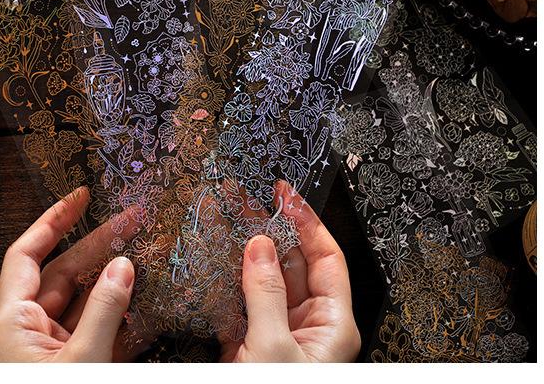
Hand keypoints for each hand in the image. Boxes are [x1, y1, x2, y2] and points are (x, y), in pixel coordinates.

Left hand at [0, 186, 148, 361]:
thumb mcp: (83, 359)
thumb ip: (103, 311)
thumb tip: (122, 269)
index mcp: (13, 323)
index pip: (25, 255)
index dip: (52, 222)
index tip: (79, 198)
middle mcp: (28, 332)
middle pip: (64, 274)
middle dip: (99, 246)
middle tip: (130, 223)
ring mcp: (51, 349)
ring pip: (85, 302)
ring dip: (116, 282)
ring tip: (145, 258)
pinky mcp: (73, 364)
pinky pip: (97, 331)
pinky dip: (122, 320)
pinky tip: (146, 307)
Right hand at [220, 180, 360, 362]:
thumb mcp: (275, 347)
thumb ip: (267, 295)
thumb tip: (260, 248)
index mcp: (331, 326)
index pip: (327, 259)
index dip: (308, 224)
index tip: (287, 195)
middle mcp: (306, 327)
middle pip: (291, 264)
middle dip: (269, 230)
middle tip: (247, 200)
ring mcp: (275, 335)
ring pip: (261, 281)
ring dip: (242, 253)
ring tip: (226, 220)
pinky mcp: (247, 346)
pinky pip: (237, 304)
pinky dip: (223, 282)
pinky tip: (213, 259)